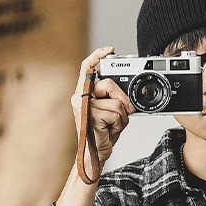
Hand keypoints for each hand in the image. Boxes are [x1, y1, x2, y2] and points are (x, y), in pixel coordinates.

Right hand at [70, 46, 134, 180]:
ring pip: (116, 102)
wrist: (94, 155)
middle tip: (126, 111)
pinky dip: (119, 125)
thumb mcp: (110, 112)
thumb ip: (114, 98)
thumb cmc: (102, 134)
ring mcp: (83, 107)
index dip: (97, 56)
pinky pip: (116, 114)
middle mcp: (79, 97)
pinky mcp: (90, 116)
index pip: (86, 67)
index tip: (110, 50)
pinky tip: (110, 131)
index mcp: (83, 94)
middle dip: (123, 98)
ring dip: (122, 118)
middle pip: (108, 83)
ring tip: (112, 126)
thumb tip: (126, 97)